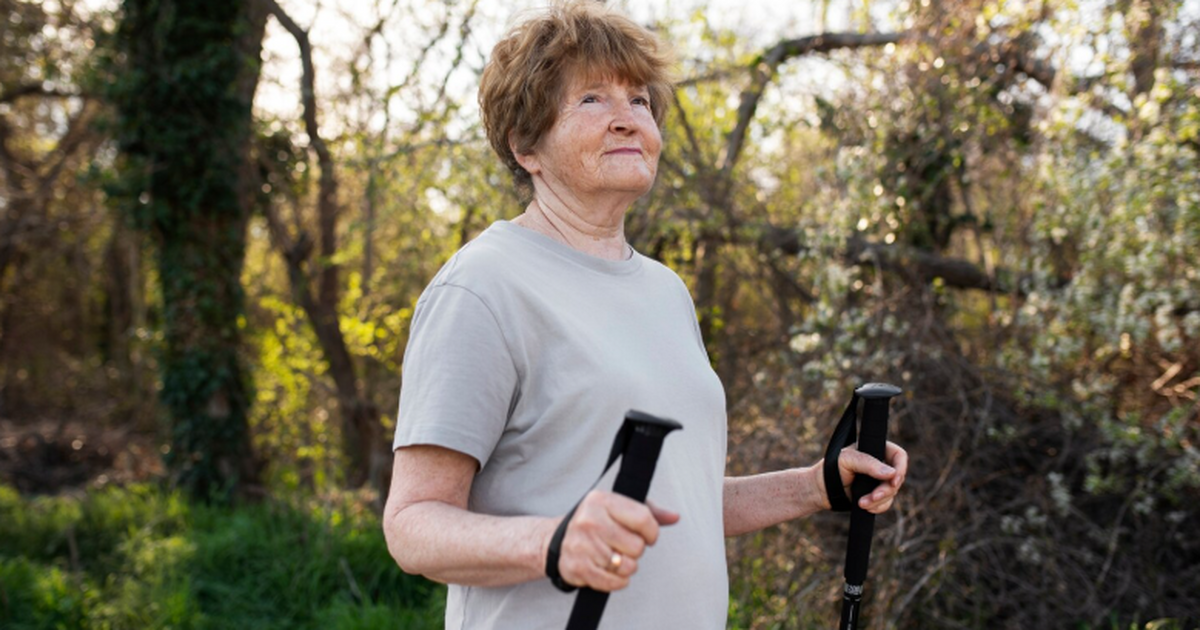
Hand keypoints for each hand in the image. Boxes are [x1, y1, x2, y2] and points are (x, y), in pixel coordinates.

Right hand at [554, 490, 679, 591]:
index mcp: (601, 500)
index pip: (643, 518)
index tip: (647, 535)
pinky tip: (611, 570)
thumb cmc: (594, 522)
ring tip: (615, 557)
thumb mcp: (618, 508)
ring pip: (627, 566)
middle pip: (637, 546)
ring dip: (626, 566)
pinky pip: (613, 582)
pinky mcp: (578, 567)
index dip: (652, 532)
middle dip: (636, 550)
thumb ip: (649, 512)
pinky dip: (618, 581)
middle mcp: (590, 521)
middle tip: (624, 546)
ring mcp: (582, 545)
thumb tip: (674, 517)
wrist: (556, 539)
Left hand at [820, 441, 907, 513]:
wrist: (820, 489)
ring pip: (892, 493)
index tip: (893, 481)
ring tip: (861, 503)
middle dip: (886, 490)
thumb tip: (891, 473)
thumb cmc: (832, 468)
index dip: (901, 468)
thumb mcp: (847, 460)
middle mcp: (881, 464)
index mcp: (876, 449)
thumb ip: (869, 465)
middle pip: (897, 477)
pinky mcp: (876, 495)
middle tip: (873, 496)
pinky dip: (876, 507)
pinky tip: (863, 506)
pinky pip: (885, 503)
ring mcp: (879, 481)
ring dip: (878, 500)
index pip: (899, 455)